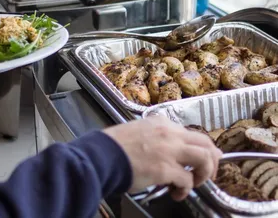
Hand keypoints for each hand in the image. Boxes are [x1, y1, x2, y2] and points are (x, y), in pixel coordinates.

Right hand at [104, 116, 221, 200]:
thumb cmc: (117, 144)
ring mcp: (169, 150)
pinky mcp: (165, 168)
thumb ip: (158, 136)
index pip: (191, 133)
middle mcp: (170, 133)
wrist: (103, 154)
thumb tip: (170, 150)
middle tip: (209, 173)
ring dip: (205, 173)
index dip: (201, 148)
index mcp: (163, 123)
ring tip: (196, 182)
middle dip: (212, 159)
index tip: (203, 158)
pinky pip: (187, 180)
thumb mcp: (140, 130)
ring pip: (204, 158)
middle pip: (205, 142)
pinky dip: (186, 189)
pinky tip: (176, 193)